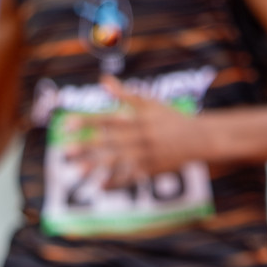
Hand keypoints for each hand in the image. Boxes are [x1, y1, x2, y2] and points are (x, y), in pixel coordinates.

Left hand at [62, 77, 209, 187]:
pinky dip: (116, 183)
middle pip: (111, 142)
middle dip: (87, 147)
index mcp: (140, 118)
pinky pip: (131, 177)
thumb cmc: (172, 118)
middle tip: (64, 151)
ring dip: (96, 167)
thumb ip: (126, 94)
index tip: (67, 125)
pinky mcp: (153, 169)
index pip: (109, 119)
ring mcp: (148, 154)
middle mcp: (142, 136)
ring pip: (118, 161)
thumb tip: (104, 79)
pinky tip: (98, 186)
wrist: (201, 138)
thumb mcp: (152, 103)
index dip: (88, 122)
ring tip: (76, 171)